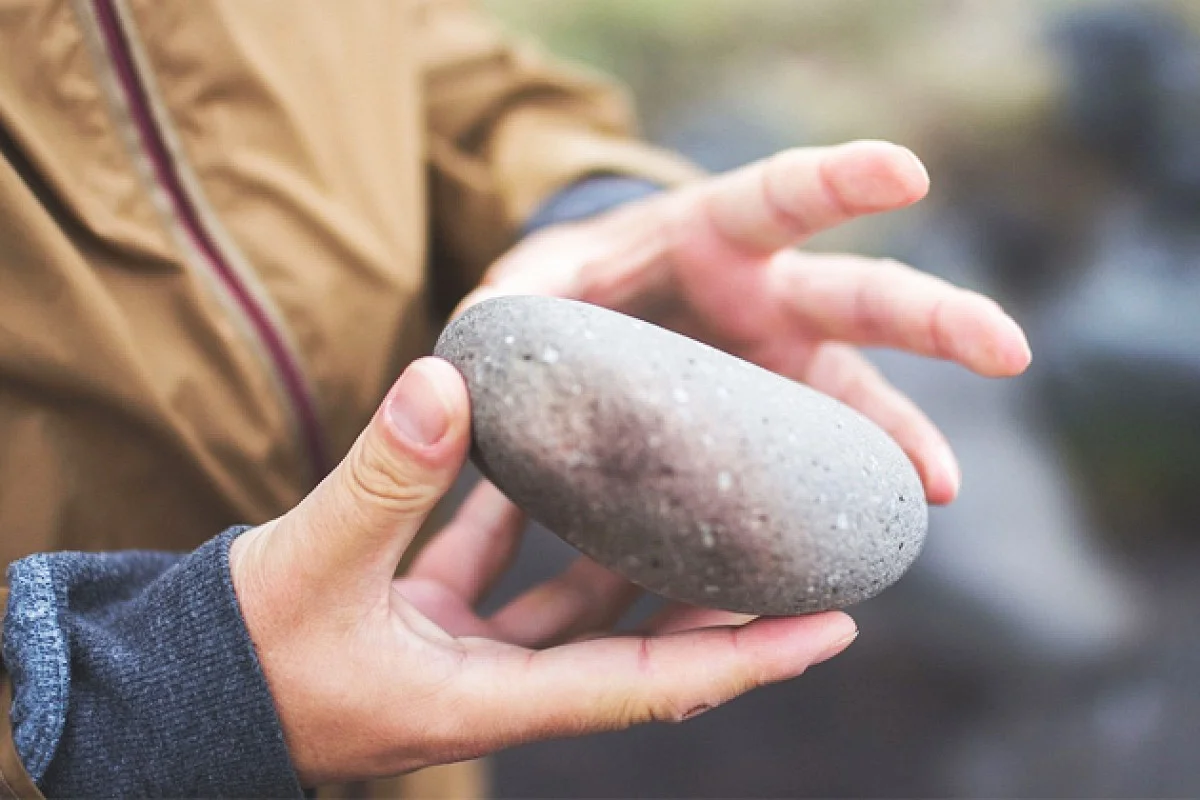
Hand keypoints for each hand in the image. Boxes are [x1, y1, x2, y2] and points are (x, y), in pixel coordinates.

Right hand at [229, 358, 858, 785]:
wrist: (169, 694)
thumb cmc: (241, 658)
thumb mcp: (311, 566)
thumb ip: (383, 477)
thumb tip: (447, 382)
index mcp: (490, 698)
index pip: (650, 683)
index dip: (748, 658)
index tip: (834, 623)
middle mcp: (496, 684)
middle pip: (634, 641)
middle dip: (710, 597)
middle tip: (782, 536)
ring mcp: (464, 655)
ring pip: (572, 601)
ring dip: (625, 547)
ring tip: (682, 483)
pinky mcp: (428, 621)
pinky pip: (500, 567)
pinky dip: (526, 519)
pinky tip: (542, 456)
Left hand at [462, 141, 1032, 503]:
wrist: (591, 325)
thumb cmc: (567, 289)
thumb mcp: (532, 286)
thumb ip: (514, 303)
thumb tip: (475, 344)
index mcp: (709, 235)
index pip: (780, 195)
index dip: (841, 183)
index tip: (908, 171)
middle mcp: (766, 296)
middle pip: (860, 297)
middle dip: (934, 317)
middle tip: (1007, 349)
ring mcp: (779, 364)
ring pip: (859, 395)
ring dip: (902, 437)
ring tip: (936, 490)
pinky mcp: (773, 423)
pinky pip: (819, 462)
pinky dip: (840, 496)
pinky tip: (863, 540)